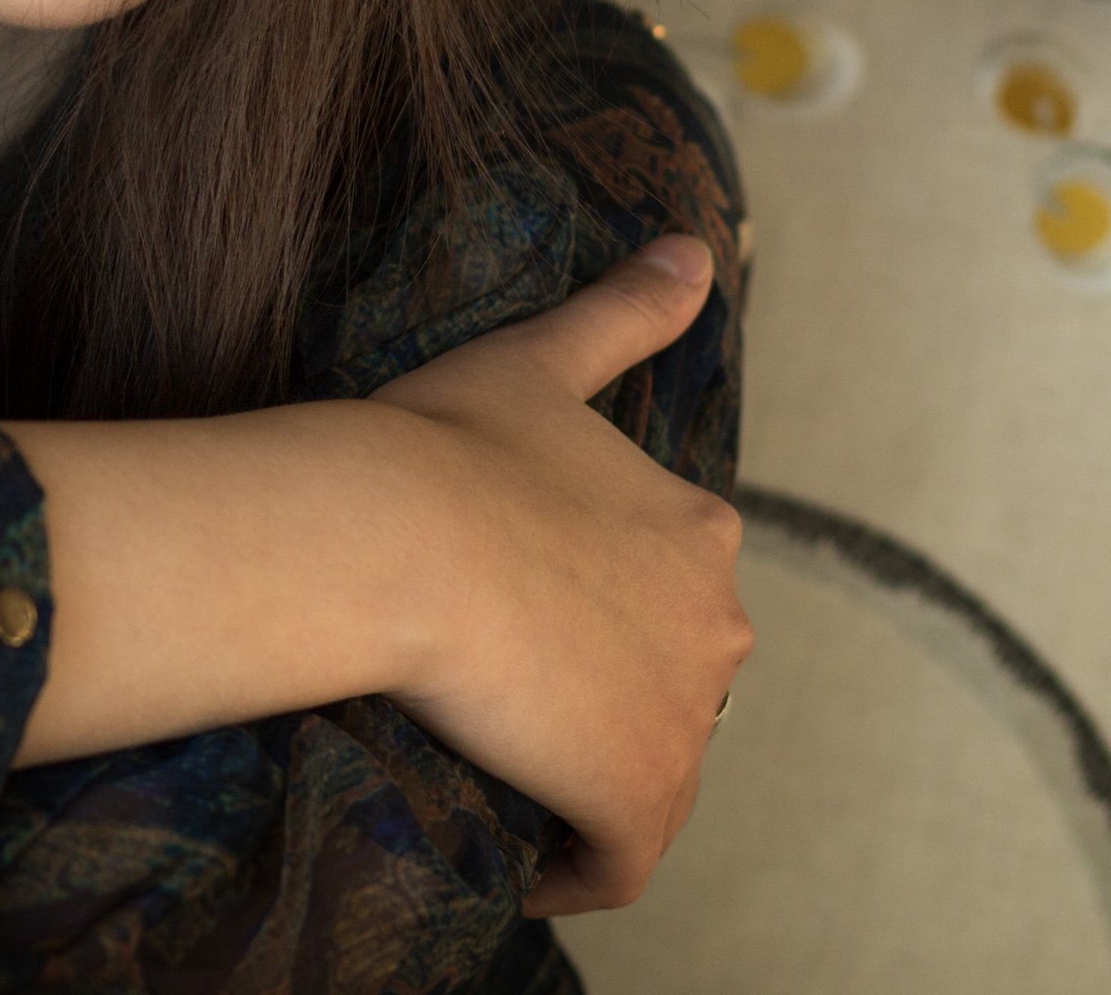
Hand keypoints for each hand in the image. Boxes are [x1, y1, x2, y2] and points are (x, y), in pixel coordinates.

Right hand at [367, 235, 747, 915]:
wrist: (392, 535)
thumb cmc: (446, 442)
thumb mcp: (537, 360)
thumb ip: (624, 311)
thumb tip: (698, 247)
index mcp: (698, 532)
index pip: (664, 593)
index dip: (595, 609)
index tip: (526, 615)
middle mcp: (718, 627)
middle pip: (666, 683)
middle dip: (602, 695)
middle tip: (500, 690)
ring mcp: (684, 721)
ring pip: (644, 768)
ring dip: (584, 774)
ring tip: (498, 763)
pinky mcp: (637, 800)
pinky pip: (617, 860)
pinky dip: (575, 863)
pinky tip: (520, 856)